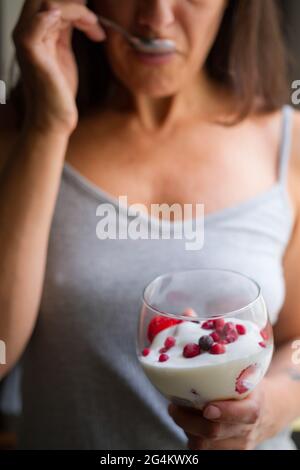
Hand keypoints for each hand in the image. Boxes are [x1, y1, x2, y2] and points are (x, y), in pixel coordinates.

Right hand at [13, 0, 105, 133]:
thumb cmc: (58, 92)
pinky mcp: (33, 54)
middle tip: (93, 18)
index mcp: (34, 31)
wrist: (54, 120)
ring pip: (47, 4)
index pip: (48, 0)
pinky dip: (56, 16)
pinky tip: (79, 22)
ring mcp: (27, 42)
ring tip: (94, 27)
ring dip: (77, 11)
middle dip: (73, 3)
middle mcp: (26, 32)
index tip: (93, 20)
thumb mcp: (63, 52)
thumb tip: (77, 11)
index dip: (73, 4)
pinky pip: (37, 24)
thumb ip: (64, 30)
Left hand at [168, 379, 279, 449]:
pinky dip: (190, 437)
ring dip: (186, 429)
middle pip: (215, 432)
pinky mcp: (227, 454)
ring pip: (204, 444)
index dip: (225, 412)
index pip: (244, 414)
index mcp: (254, 407)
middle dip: (189, 420)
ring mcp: (237, 445)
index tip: (207, 407)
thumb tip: (206, 341)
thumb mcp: (248, 376)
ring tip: (177, 412)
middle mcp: (246, 430)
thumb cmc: (250, 388)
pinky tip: (187, 423)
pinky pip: (203, 451)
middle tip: (173, 407)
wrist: (267, 412)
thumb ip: (232, 368)